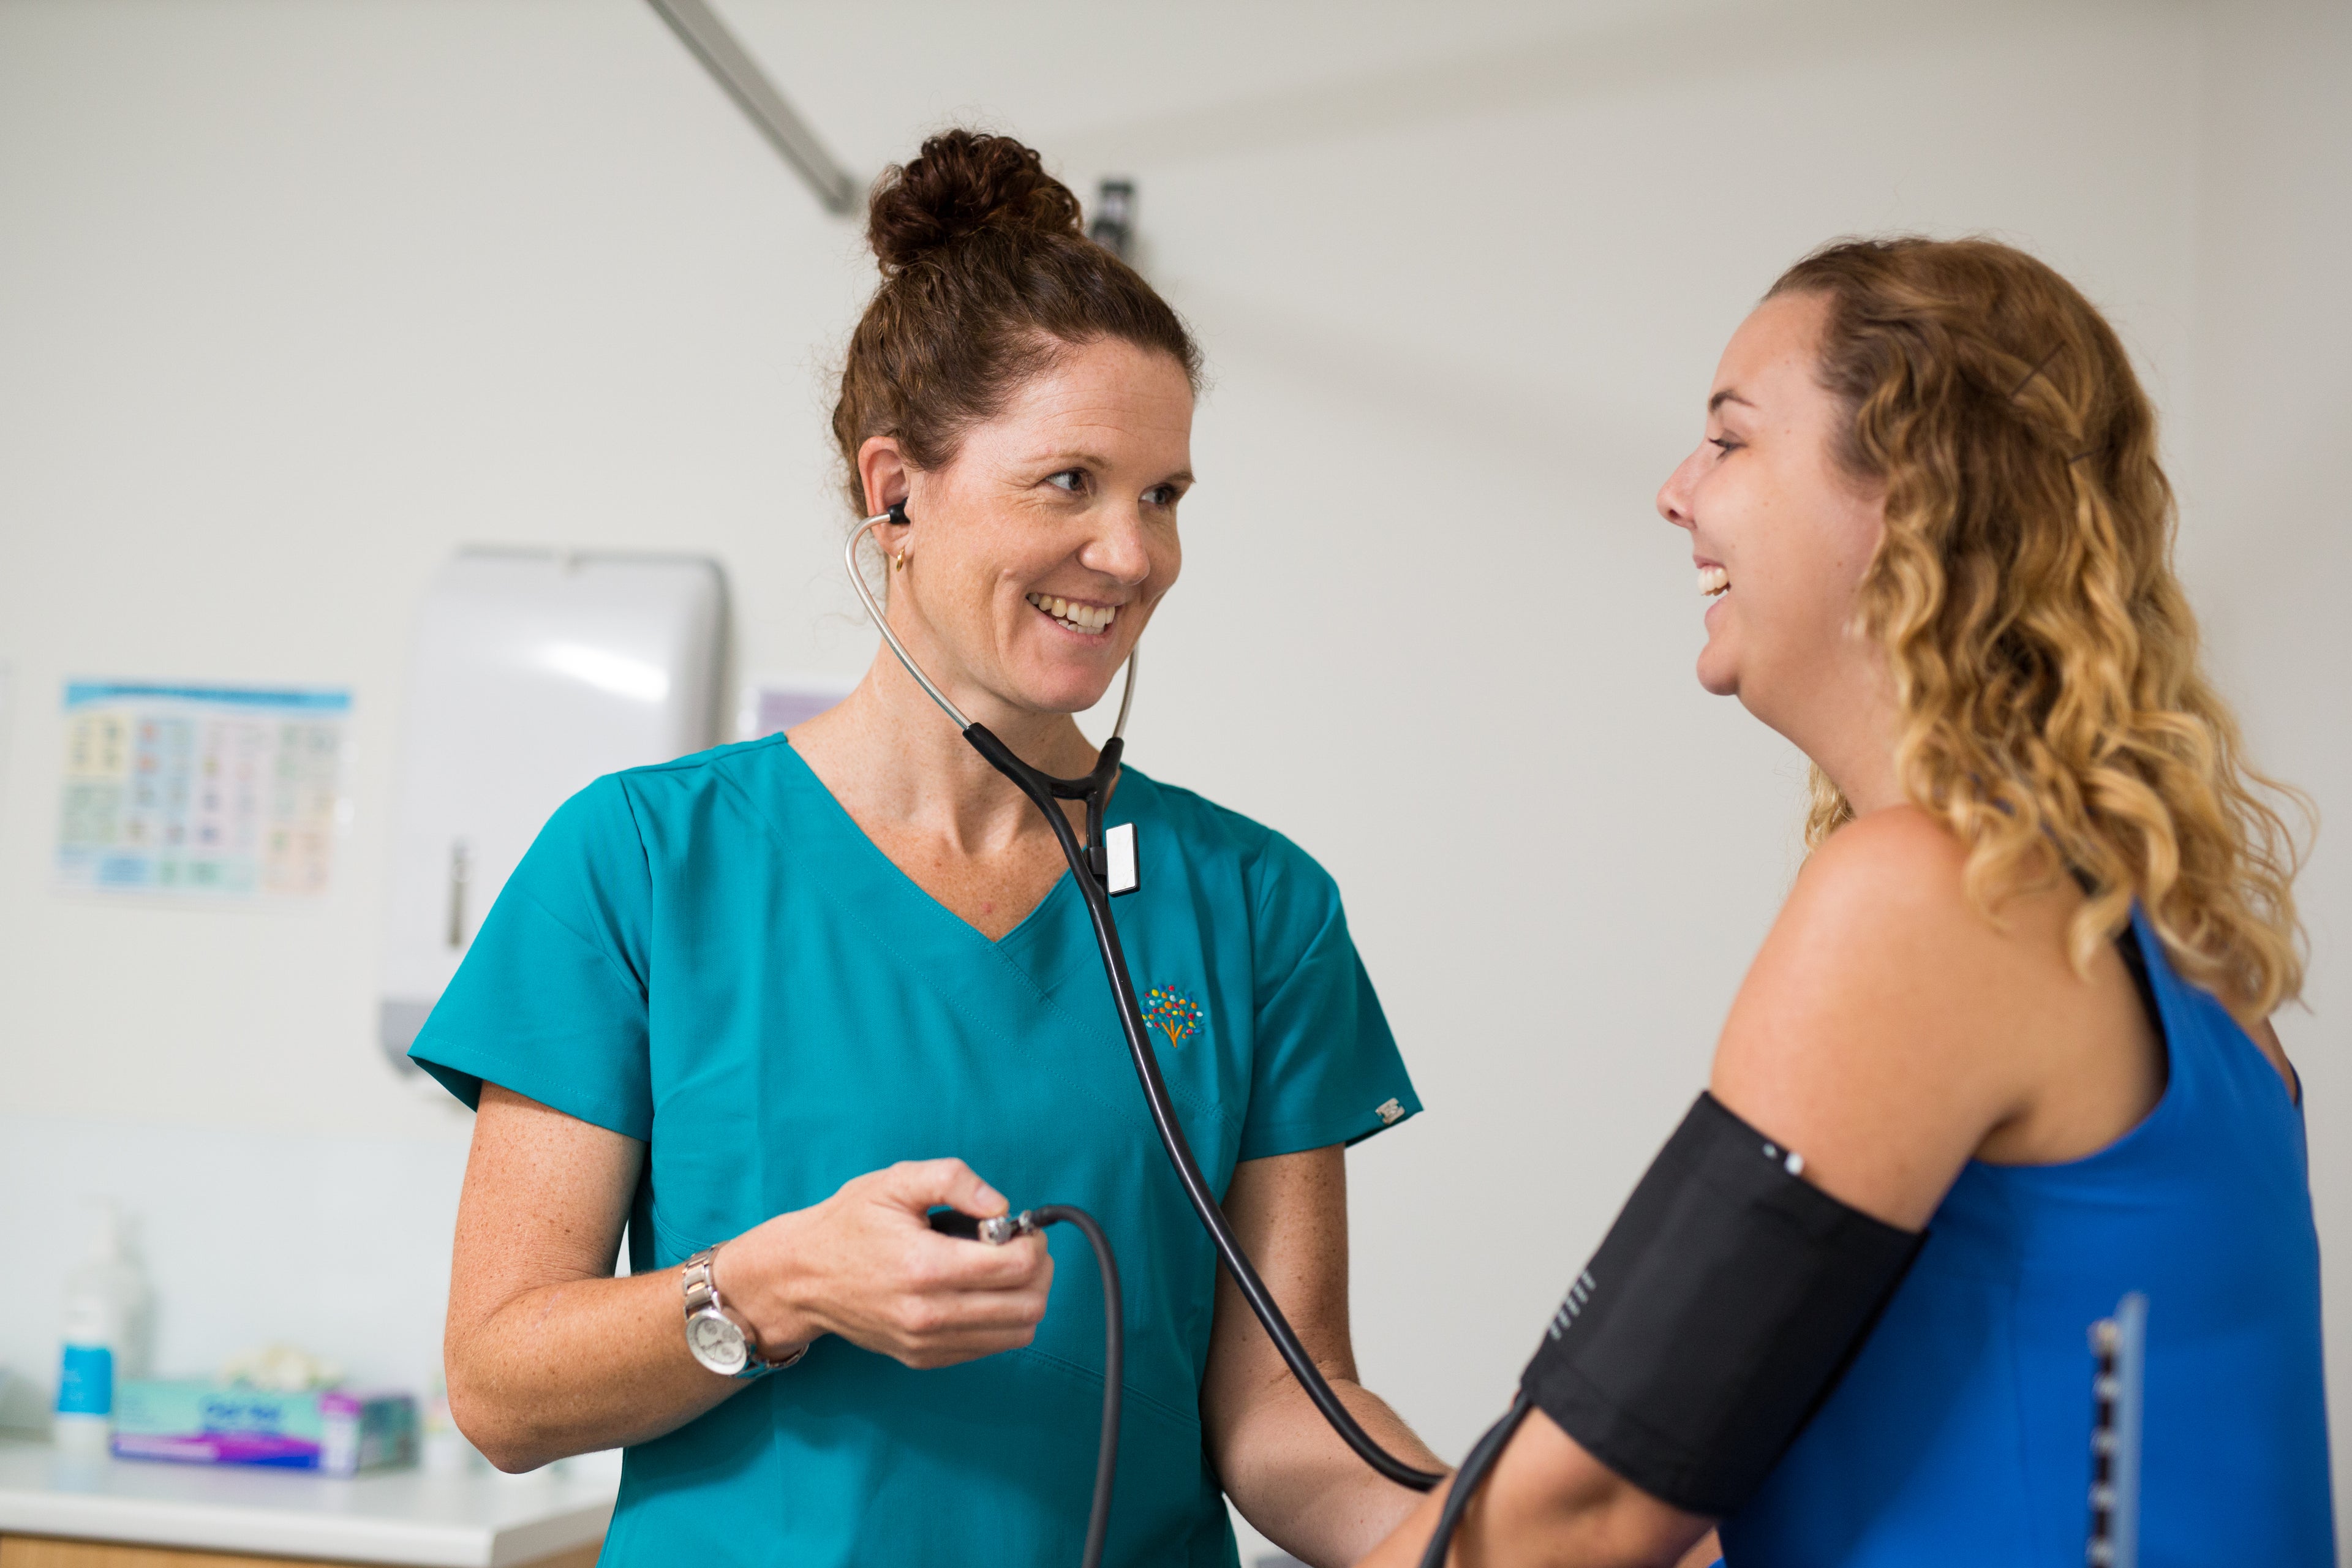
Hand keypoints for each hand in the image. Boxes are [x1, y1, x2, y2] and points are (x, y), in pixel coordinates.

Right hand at [714, 1159, 1052, 1369]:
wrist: (802, 1277)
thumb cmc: (849, 1225)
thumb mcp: (896, 1182)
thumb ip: (954, 1180)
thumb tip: (1001, 1206)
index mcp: (925, 1267)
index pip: (1018, 1267)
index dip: (1032, 1240)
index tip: (1016, 1225)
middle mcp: (929, 1315)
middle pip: (1028, 1304)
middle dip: (1038, 1268)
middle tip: (1017, 1244)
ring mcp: (927, 1344)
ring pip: (1018, 1332)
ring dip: (1026, 1296)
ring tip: (1000, 1267)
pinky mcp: (925, 1359)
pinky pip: (992, 1347)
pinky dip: (1002, 1318)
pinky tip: (978, 1290)